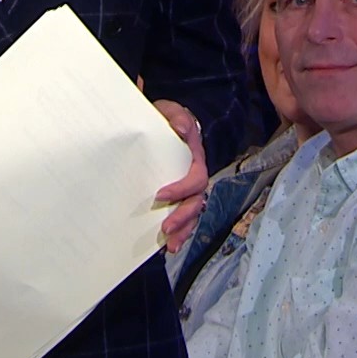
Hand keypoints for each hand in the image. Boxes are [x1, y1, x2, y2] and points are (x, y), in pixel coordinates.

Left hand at [151, 100, 206, 252]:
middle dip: (183, 217)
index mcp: (195, 159)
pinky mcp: (176, 198)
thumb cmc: (166, 119)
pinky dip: (177, 232)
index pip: (196, 178)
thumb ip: (176, 116)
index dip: (181, 189)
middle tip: (166, 228)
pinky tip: (166, 245)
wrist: (160, 125)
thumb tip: (182, 128)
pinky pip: (181, 217)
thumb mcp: (170, 111)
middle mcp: (193, 178)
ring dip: (183, 230)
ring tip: (170, 245)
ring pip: (192, 214)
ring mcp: (186, 190)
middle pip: (196, 202)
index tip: (159, 195)